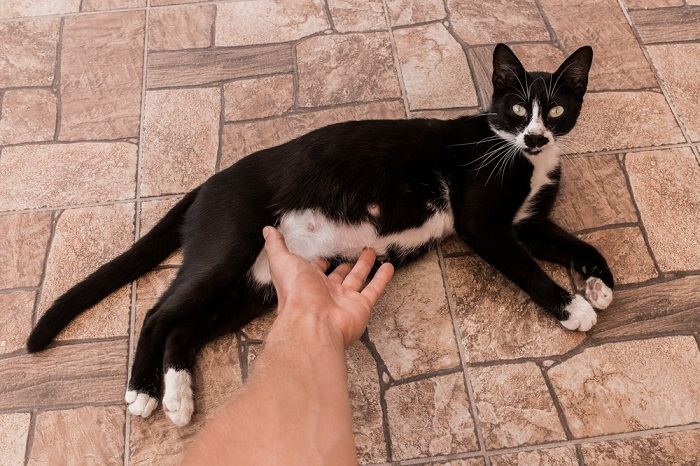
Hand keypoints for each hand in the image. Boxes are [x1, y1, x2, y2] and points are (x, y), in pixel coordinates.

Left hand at [263, 226, 393, 347]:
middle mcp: (326, 292)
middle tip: (355, 250)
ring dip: (364, 266)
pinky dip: (382, 279)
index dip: (320, 261)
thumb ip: (276, 246)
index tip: (327, 250)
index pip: (315, 269)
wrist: (312, 322)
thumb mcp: (282, 262)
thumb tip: (268, 231)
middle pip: (339, 274)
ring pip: (357, 279)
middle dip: (346, 264)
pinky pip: (373, 290)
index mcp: (307, 282)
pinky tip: (388, 267)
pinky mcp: (361, 307)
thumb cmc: (296, 293)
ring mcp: (344, 300)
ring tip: (371, 252)